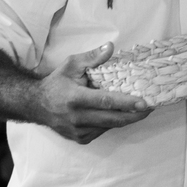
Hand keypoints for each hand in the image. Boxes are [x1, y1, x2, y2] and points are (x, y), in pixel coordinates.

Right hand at [36, 42, 152, 143]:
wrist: (35, 105)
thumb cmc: (56, 83)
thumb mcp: (71, 65)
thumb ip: (92, 57)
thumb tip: (111, 47)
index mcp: (75, 99)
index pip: (106, 102)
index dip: (127, 103)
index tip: (144, 103)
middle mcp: (76, 118)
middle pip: (112, 119)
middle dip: (134, 115)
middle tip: (151, 108)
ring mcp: (78, 131)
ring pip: (109, 126)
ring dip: (125, 119)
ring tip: (140, 110)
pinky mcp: (80, 139)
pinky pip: (102, 131)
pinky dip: (112, 123)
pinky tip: (120, 114)